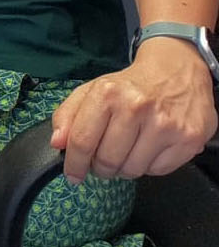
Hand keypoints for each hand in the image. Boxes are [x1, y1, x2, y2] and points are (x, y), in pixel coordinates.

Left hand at [50, 39, 218, 183]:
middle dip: (100, 168)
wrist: (177, 71)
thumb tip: (57, 143)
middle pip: (107, 161)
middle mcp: (137, 108)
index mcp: (108, 93)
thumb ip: (68, 115)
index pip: (82, 140)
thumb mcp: (92, 90)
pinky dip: (148, 166)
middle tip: (102, 162)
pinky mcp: (188, 139)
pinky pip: (158, 171)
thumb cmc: (130, 86)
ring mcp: (166, 125)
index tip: (72, 175)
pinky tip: (148, 149)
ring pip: (132, 170)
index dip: (74, 164)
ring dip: (124, 168)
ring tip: (126, 152)